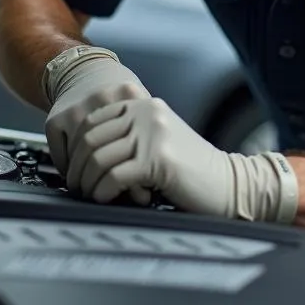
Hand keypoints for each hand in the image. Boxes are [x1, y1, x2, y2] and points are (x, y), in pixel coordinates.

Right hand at [42, 47, 151, 200]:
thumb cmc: (118, 99)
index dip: (135, 178)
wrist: (85, 70)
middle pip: (105, 156)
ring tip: (95, 190)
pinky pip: (62, 157)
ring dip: (86, 180)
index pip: (133, 149)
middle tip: (113, 197)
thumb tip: (144, 194)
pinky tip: (78, 173)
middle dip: (107, 184)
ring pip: (81, 160)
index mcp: (129, 97)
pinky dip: (69, 170)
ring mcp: (76, 109)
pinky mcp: (55, 118)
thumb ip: (146, 147)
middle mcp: (101, 100)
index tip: (137, 196)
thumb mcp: (138, 113)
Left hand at [65, 96, 298, 222]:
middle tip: (76, 188)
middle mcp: (147, 112)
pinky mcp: (158, 159)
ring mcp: (153, 133)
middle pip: (90, 138)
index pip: (92, 121)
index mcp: (143, 104)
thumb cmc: (190, 171)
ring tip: (90, 196)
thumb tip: (83, 156)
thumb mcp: (157, 141)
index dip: (75, 149)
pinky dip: (103, 191)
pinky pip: (115, 175)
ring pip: (99, 157)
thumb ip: (127, 137)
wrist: (229, 184)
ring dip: (88, 182)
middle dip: (77, 167)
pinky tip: (106, 199)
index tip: (74, 171)